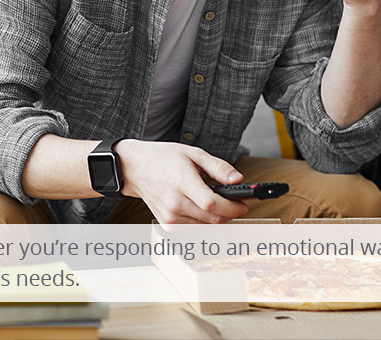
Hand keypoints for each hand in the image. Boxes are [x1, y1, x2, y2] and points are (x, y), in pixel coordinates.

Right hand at [115, 140, 249, 223]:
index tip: (243, 203)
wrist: (136, 168)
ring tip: (218, 202)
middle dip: (230, 213)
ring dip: (218, 217)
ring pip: (206, 226)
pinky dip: (204, 221)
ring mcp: (170, 216)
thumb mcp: (194, 153)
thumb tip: (238, 180)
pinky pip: (194, 228)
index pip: (211, 204)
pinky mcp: (167, 224)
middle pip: (212, 218)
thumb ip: (218, 167)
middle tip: (237, 203)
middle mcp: (175, 203)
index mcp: (182, 182)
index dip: (232, 207)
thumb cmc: (164, 158)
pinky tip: (202, 208)